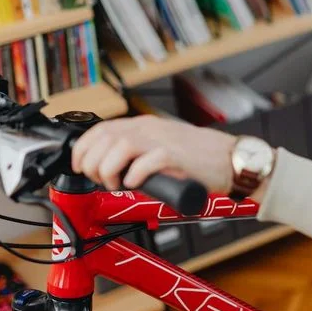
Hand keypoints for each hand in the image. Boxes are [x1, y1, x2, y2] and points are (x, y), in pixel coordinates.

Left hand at [71, 115, 236, 193]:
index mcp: (143, 125)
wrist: (230, 160)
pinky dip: (135, 176)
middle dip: (93, 164)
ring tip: (117, 185)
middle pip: (104, 138)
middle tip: (102, 181)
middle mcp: (149, 129)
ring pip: (119, 147)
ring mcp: (162, 140)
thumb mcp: (159, 149)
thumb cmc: (197, 160)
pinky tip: (137, 184)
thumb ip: (136, 153)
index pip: (99, 129)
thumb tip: (107, 168)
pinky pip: (145, 163)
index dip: (83, 150)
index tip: (81, 168)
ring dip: (109, 171)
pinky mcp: (175, 156)